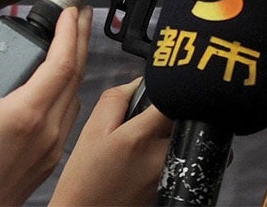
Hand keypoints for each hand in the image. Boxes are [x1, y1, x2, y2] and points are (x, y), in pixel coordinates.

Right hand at [0, 6, 89, 206]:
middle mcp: (48, 129)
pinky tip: (53, 88)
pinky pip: (68, 118)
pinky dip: (66, 94)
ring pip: (75, 96)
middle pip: (75, 74)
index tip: (69, 12)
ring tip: (66, 46)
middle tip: (76, 17)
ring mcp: (52, 146)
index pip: (62, 62)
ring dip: (74, 67)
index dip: (68, 32)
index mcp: (27, 114)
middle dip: (78, 40)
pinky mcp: (49, 160)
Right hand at [49, 80, 170, 206]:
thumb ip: (116, 99)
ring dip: (168, 131)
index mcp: (140, 138)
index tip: (160, 89)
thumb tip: (140, 83)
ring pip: (182, 136)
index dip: (168, 89)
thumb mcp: (92, 132)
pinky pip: (178, 154)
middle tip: (146, 119)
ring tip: (144, 141)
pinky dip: (165, 150)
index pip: (173, 99)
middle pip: (182, 117)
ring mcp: (169, 172)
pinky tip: (143, 158)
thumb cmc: (84, 179)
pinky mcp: (172, 184)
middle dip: (169, 110)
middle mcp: (161, 156)